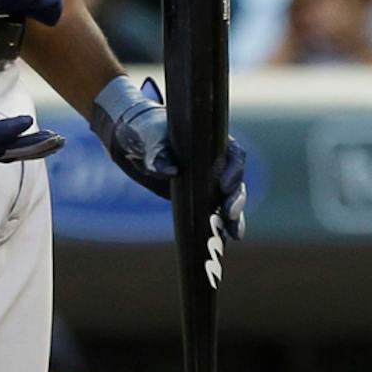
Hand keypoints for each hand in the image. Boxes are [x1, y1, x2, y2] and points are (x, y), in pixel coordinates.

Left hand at [89, 75, 247, 239]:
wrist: (135, 140)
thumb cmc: (145, 132)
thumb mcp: (149, 138)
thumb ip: (157, 151)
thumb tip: (170, 171)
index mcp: (211, 141)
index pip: (233, 153)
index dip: (234, 170)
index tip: (224, 185)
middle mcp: (215, 160)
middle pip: (235, 180)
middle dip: (237, 198)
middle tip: (230, 214)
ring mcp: (208, 180)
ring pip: (228, 199)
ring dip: (235, 217)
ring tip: (235, 234)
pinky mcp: (199, 196)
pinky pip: (214, 212)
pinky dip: (220, 226)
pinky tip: (223, 240)